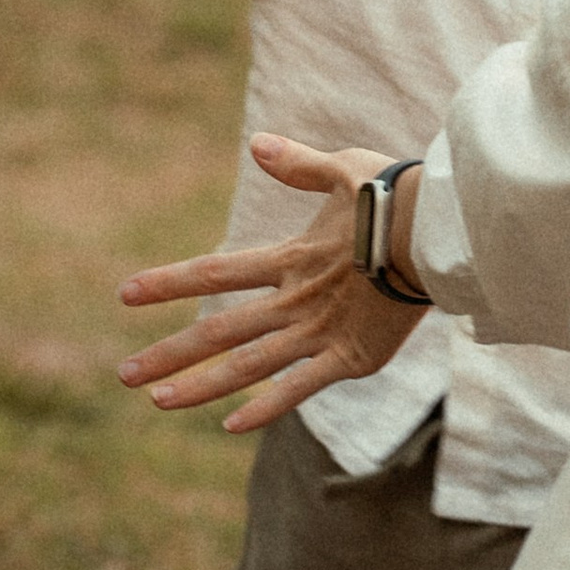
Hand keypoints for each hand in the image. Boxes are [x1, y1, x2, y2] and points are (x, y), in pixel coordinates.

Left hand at [117, 137, 424, 433]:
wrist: (445, 233)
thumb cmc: (398, 195)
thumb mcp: (345, 170)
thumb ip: (299, 164)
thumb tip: (257, 144)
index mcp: (292, 257)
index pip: (216, 271)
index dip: (169, 282)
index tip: (126, 294)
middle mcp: (296, 300)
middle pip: (220, 329)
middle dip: (169, 353)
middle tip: (124, 375)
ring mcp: (321, 333)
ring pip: (249, 365)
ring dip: (201, 385)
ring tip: (156, 402)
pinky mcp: (352, 358)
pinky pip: (301, 387)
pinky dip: (266, 406)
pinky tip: (231, 425)